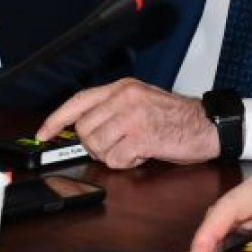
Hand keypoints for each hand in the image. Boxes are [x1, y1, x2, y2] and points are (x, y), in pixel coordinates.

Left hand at [37, 78, 217, 168]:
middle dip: (95, 145)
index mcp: (123, 87)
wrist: (208, 125)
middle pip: (85, 129)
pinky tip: (143, 154)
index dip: (57, 119)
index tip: (43, 134)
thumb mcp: (142, 100)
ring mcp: (133, 116)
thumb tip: (84, 126)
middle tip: (117, 146)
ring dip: (113, 155)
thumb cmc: (177, 117)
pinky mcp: (142, 136)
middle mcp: (125, 98)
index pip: (79, 101)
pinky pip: (116, 160)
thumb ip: (113, 107)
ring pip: (98, 146)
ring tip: (134, 148)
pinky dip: (127, 164)